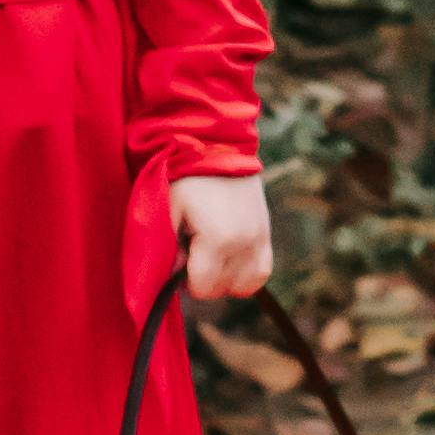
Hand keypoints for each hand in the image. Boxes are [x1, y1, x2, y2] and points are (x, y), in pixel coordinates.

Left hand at [174, 172, 273, 310]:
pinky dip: (246, 272)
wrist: (217, 145)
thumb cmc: (186, 177)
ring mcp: (260, 238)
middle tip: (190, 252)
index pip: (203, 288)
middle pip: (223, 289)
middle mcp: (246, 243)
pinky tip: (229, 258)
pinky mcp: (266, 232)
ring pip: (246, 285)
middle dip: (203, 279)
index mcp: (219, 239)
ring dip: (226, 279)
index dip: (184, 282)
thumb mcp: (168, 209)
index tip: (177, 259)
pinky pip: (262, 271)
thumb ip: (168, 249)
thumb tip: (174, 275)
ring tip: (210, 258)